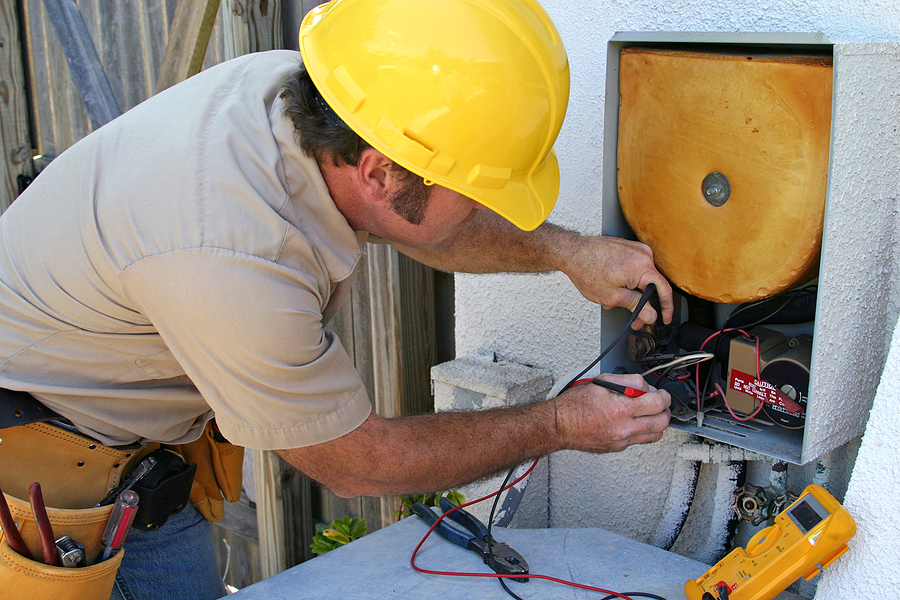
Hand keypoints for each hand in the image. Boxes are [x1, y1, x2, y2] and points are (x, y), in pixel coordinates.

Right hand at [553, 373, 670, 452]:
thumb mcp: (600, 382)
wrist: (559, 426)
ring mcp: (622, 441)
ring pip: (655, 435)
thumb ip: (627, 382)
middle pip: (662, 422)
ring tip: (649, 412)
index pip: (657, 403)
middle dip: (665, 410)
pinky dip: (643, 429)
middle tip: (659, 402)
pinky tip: (633, 421)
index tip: (661, 393)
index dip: (664, 396)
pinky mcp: (618, 447)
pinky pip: (640, 440)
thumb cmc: (574, 405)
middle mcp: (623, 429)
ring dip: (657, 422)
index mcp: (620, 410)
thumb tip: (644, 387)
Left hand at [560, 235, 673, 327]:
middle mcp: (643, 254)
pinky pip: (634, 268)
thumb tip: (651, 315)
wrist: (572, 252)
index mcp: (643, 266)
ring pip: (641, 278)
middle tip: (636, 319)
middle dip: (642, 304)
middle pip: (651, 285)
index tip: (665, 318)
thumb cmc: (587, 270)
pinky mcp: (628, 247)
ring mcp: (636, 249)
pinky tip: (613, 288)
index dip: (666, 308)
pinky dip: (627, 281)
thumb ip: (637, 306)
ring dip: (631, 293)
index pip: (664, 290)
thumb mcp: (614, 296)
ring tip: (613, 301)